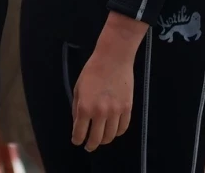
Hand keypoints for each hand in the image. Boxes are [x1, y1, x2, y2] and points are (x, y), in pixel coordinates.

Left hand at [72, 13, 143, 151]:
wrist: (113, 58)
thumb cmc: (92, 71)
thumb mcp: (78, 88)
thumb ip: (77, 107)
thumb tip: (78, 122)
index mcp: (85, 107)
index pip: (79, 132)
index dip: (77, 140)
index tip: (77, 141)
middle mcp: (100, 113)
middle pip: (96, 138)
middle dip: (90, 145)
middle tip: (89, 146)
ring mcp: (115, 112)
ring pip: (110, 136)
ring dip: (104, 140)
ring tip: (101, 139)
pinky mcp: (127, 108)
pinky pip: (123, 128)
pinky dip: (118, 133)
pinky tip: (113, 131)